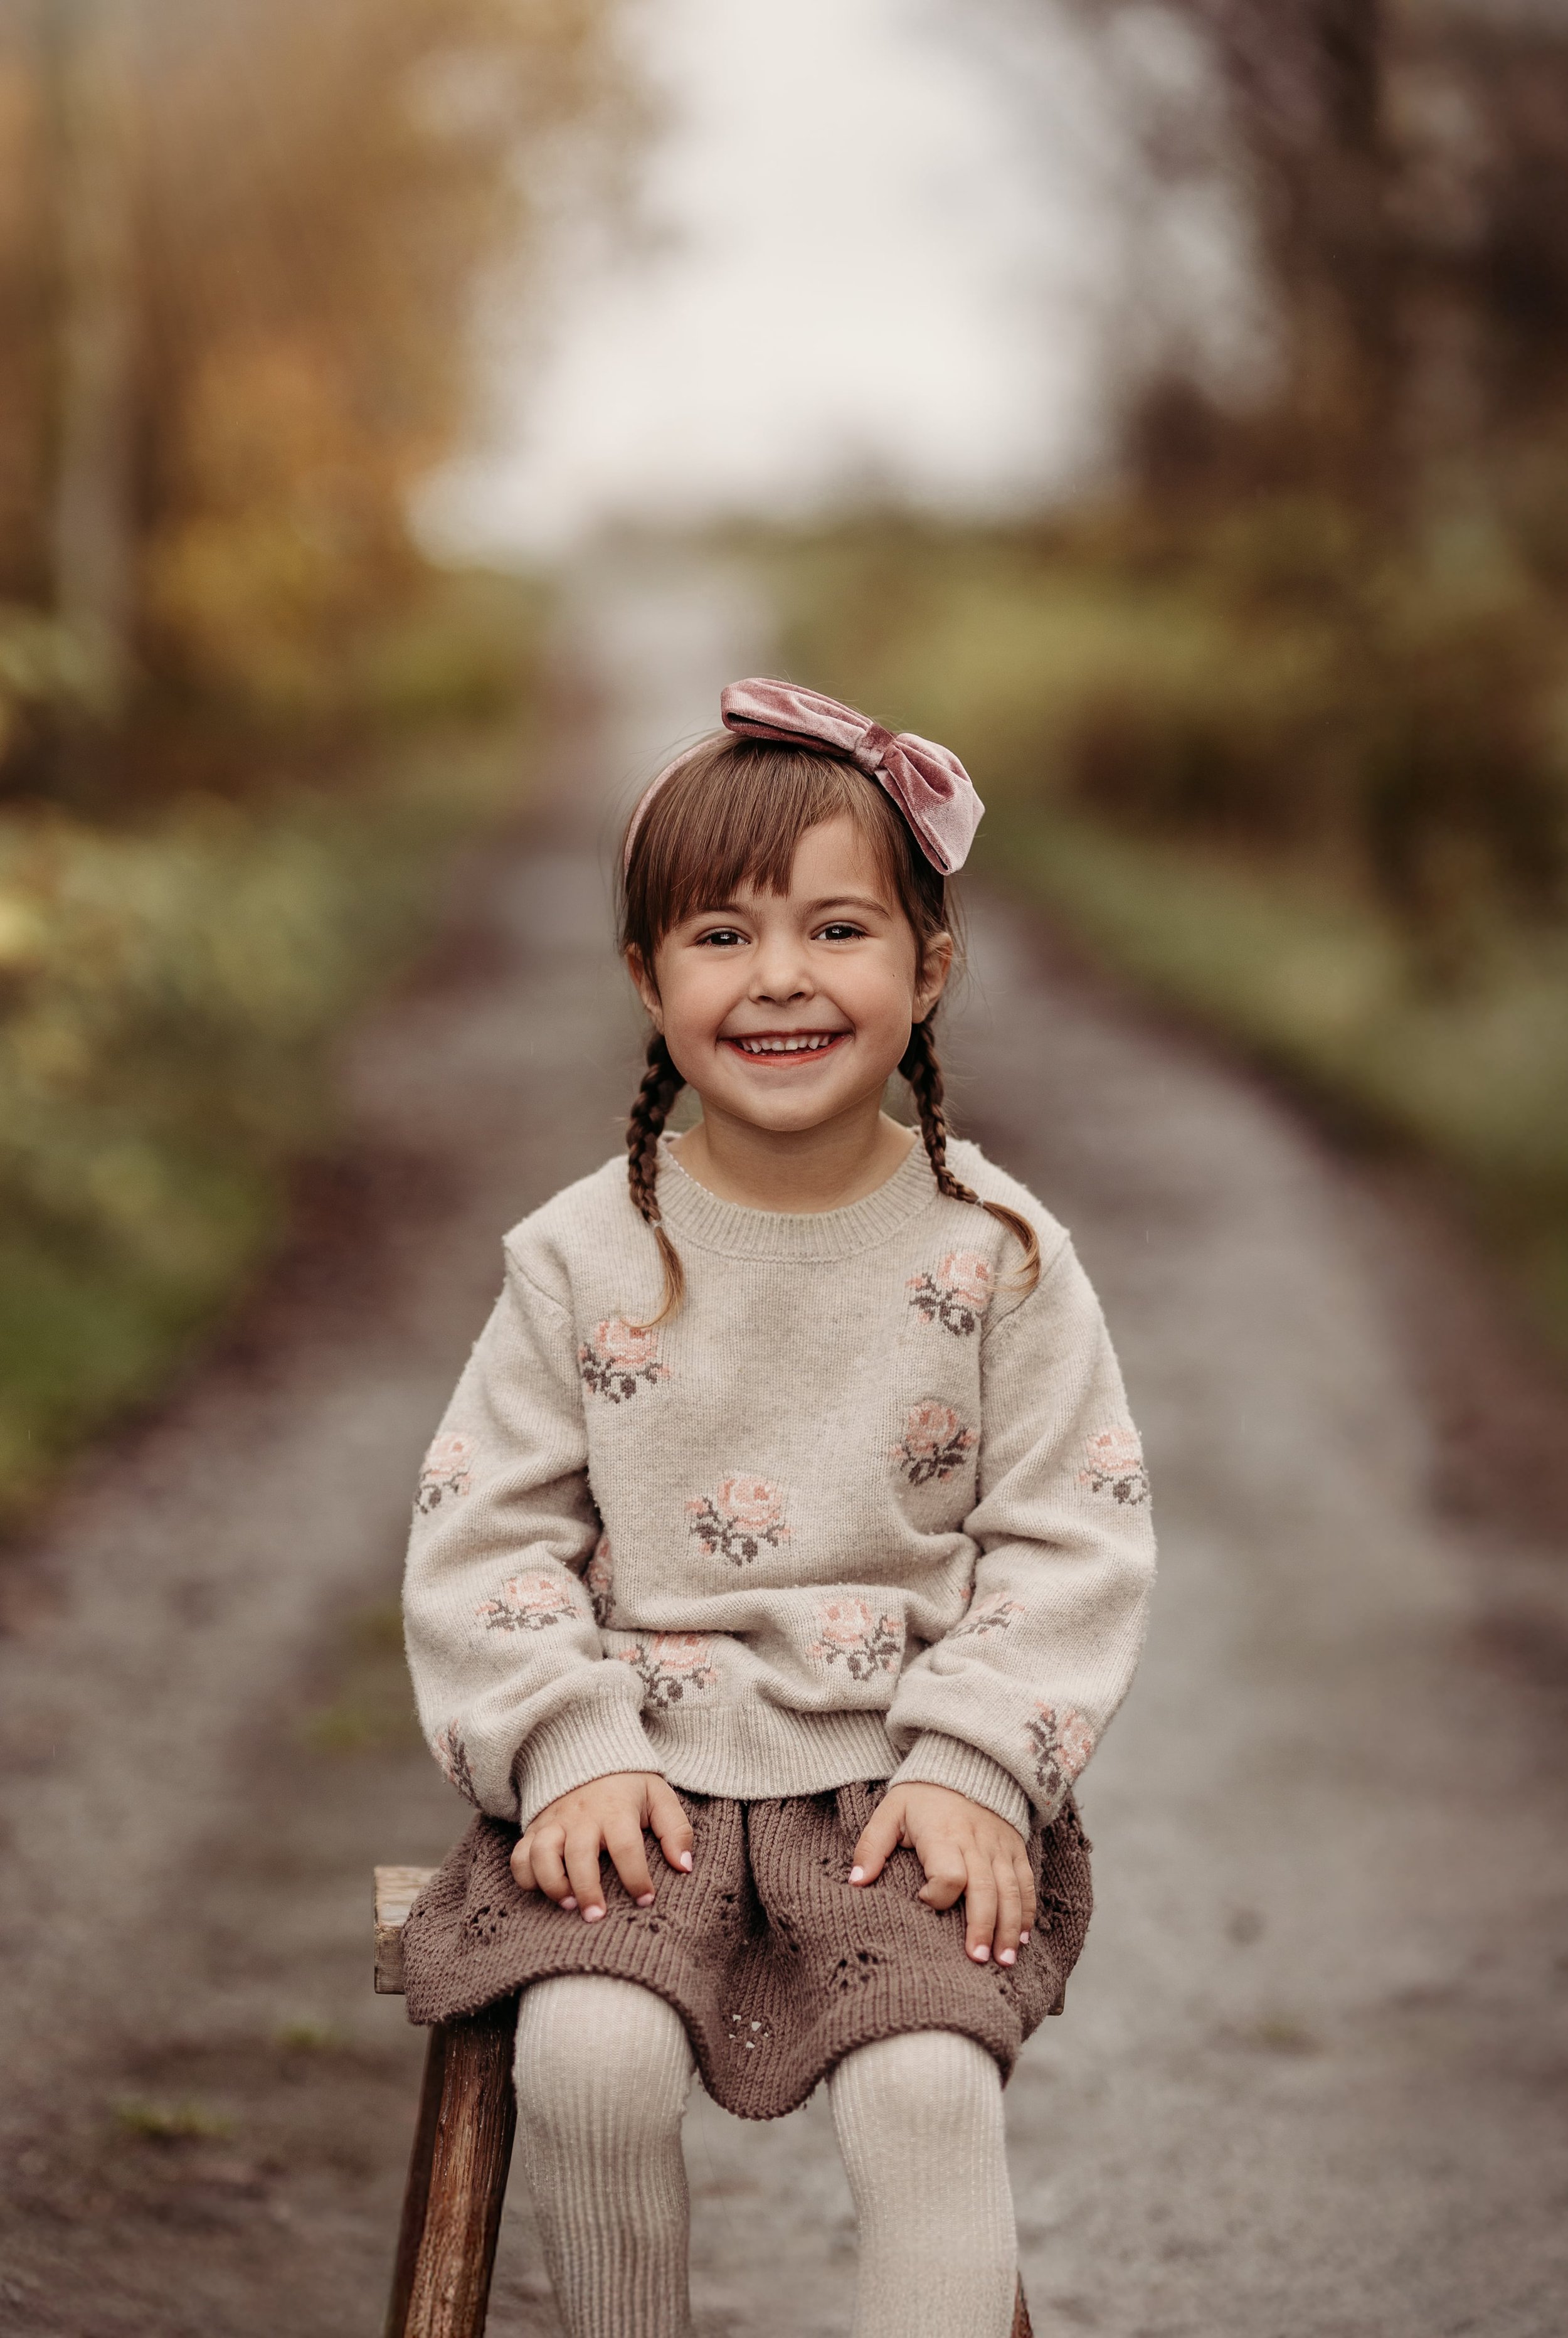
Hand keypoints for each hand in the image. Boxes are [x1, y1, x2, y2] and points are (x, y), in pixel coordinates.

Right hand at [510, 1771, 692, 1920]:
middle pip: (579, 1855)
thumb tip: (684, 1866)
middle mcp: (582, 1816)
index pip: (626, 1846)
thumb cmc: (628, 1787)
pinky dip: (524, 1876)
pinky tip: (541, 1891)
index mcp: (616, 1809)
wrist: (588, 1756)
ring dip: (552, 1883)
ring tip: (568, 1905)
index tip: (646, 1900)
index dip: (636, 1877)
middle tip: (597, 1917)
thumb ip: (676, 1829)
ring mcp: (554, 1822)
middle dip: (587, 1889)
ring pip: (542, 1854)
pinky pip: (519, 1855)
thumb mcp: (659, 1796)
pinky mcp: (535, 1828)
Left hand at [849, 1783, 1034, 1965]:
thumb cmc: (923, 1795)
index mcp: (943, 1835)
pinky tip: (1023, 1938)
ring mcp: (1000, 1848)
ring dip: (1009, 1927)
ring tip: (1004, 1960)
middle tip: (977, 1960)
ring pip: (1011, 1891)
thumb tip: (855, 1882)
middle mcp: (976, 1844)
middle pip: (984, 1890)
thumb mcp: (890, 1811)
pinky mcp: (1015, 1849)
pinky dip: (1027, 1911)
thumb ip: (871, 1846)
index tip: (922, 1901)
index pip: (949, 1873)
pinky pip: (1026, 1882)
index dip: (938, 1894)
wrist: (966, 1763)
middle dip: (983, 1927)